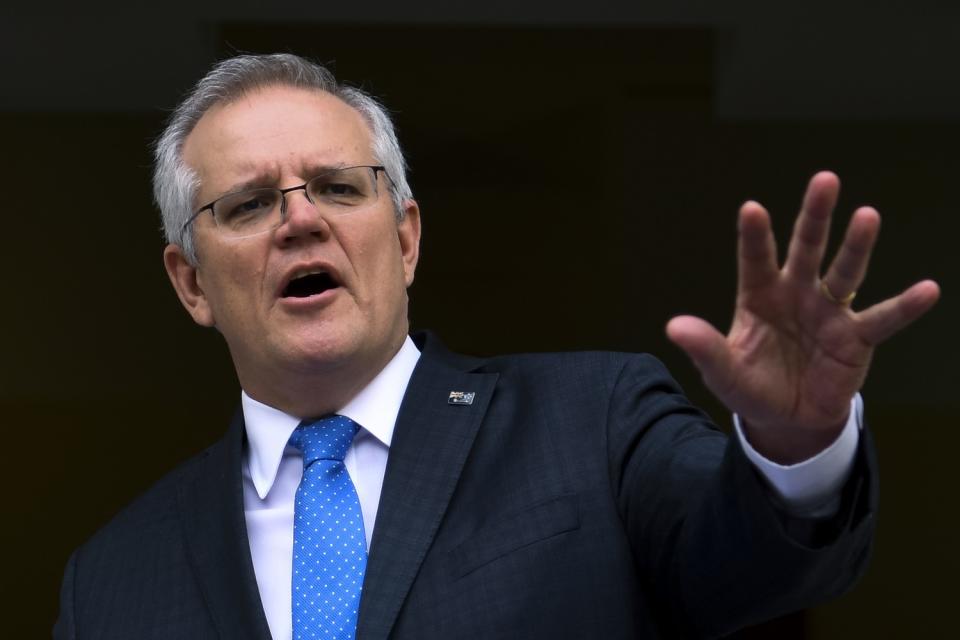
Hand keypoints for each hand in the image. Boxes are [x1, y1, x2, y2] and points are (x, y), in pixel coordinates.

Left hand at [666, 171, 939, 462]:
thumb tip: (674, 327)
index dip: (754, 236)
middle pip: (806, 248)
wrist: (787, 419)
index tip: (752, 208)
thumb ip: (704, 348)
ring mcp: (828, 312)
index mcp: (759, 296)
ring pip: (844, 273)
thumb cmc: (752, 385)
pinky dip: (904, 307)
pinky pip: (882, 320)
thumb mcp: (723, 372)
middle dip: (814, 216)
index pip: (755, 260)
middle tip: (825, 180)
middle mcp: (796, 294)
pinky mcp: (855, 338)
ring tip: (867, 215)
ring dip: (856, 246)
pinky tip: (927, 289)